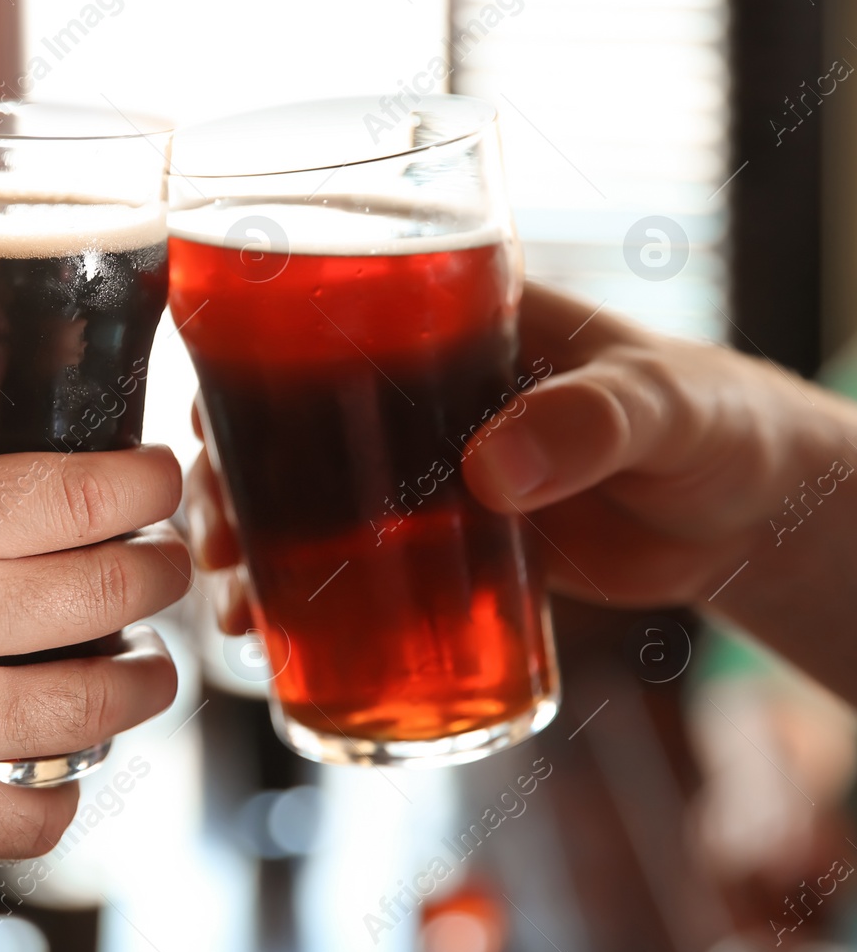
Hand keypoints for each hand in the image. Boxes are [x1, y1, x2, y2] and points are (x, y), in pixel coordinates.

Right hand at [0, 363, 188, 866]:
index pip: (86, 493)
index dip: (149, 480)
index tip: (160, 475)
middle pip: (118, 590)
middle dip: (161, 565)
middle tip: (159, 556)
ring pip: (104, 705)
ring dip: (145, 677)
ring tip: (144, 661)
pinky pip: (36, 818)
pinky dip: (66, 795)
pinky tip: (63, 768)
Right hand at [186, 284, 856, 703]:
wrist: (746, 518)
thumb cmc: (714, 423)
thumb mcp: (662, 409)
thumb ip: (589, 423)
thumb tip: (488, 470)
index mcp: (456, 321)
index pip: (325, 315)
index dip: (245, 357)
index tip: (204, 416)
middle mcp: (419, 390)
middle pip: (288, 417)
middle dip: (229, 475)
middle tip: (216, 538)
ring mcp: (422, 469)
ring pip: (307, 495)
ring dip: (251, 542)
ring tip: (233, 604)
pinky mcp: (440, 539)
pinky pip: (356, 561)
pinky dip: (308, 597)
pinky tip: (273, 636)